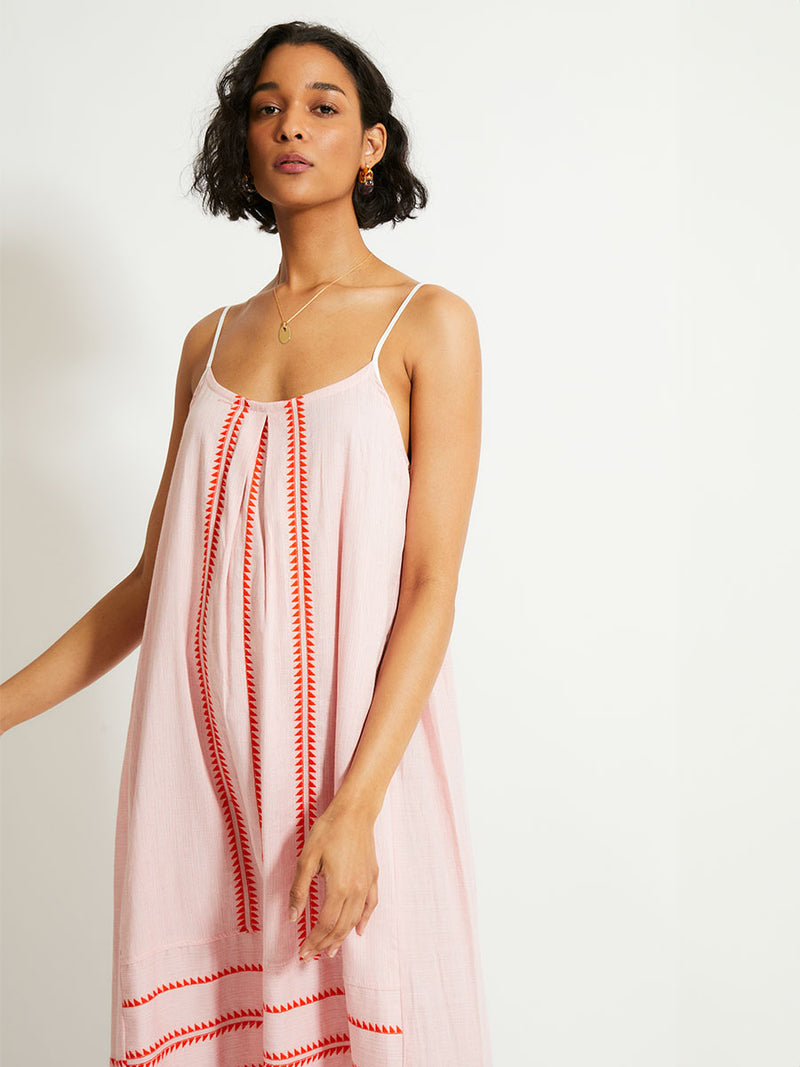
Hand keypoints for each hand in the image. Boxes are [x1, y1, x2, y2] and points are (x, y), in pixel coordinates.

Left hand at [288, 800, 379, 961]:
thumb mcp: (307, 858)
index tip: (302, 951)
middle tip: (311, 955)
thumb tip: (293, 917)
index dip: (313, 941)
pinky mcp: (373, 876)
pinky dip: (364, 920)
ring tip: (331, 950)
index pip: (325, 924)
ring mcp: (367, 884)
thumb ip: (300, 889)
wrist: (355, 811)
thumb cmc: (329, 830)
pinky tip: (359, 930)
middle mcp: (356, 891)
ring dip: (342, 938)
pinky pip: (370, 905)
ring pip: (355, 920)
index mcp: (338, 888)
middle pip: (340, 927)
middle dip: (325, 944)